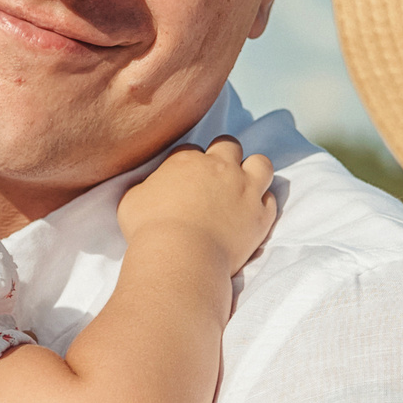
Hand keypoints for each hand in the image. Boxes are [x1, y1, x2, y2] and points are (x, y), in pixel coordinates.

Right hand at [118, 136, 277, 275]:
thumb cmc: (149, 229)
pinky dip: (263, 204)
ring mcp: (244, 190)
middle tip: (216, 177)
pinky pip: (271, 200)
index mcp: (187, 160)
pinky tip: (253, 213)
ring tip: (244, 185)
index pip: (191, 149)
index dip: (189, 163)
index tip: (186, 179)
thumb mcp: (131, 201)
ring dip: (254, 171)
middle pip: (229, 145)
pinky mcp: (260, 215)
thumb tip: (145, 187)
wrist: (180, 257)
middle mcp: (220, 168)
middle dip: (224, 156)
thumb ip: (142, 187)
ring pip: (261, 164)